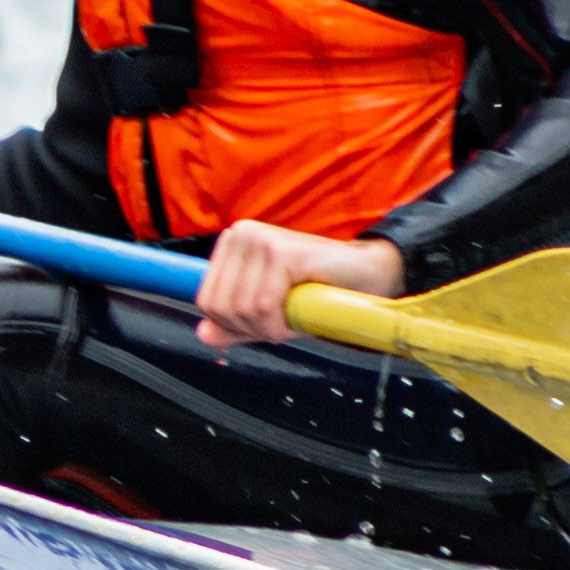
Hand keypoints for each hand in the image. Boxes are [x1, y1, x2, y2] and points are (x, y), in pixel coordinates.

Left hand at [194, 221, 399, 349]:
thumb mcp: (268, 311)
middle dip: (250, 329)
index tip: (263, 326)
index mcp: (232, 243)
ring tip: (293, 317)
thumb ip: (234, 324)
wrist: (367, 274)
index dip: (232, 326)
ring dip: (268, 328)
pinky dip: (279, 324)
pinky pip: (264, 306)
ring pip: (241, 309)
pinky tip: (299, 315)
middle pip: (220, 307)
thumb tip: (202, 335)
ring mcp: (260, 240)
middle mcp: (241, 234)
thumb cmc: (317, 291)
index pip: (207, 300)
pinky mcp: (282, 252)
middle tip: (280, 325)